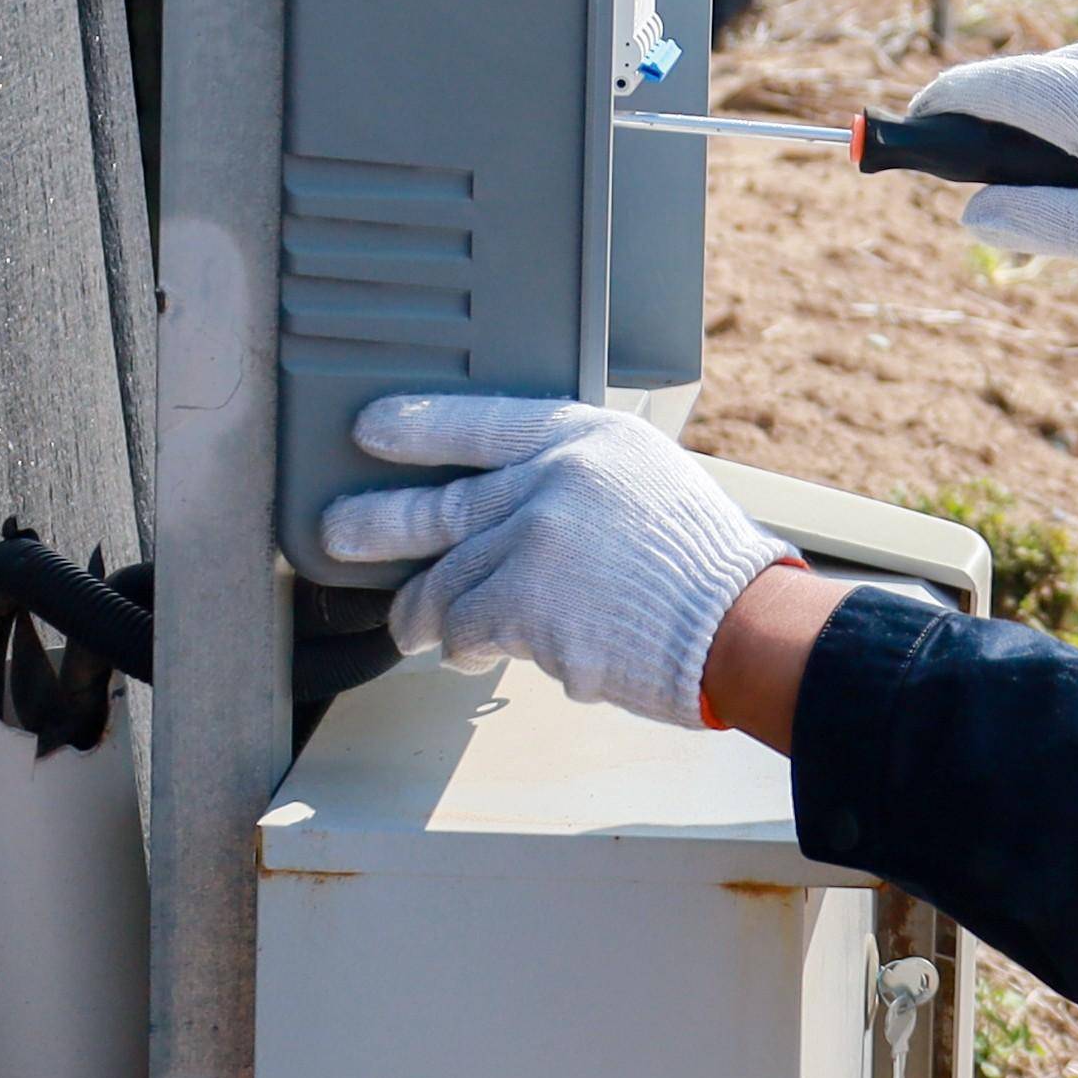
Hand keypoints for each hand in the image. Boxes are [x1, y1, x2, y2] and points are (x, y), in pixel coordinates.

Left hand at [323, 396, 791, 728]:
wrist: (738, 623)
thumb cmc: (704, 565)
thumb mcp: (647, 481)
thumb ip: (579, 484)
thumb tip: (516, 507)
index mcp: (586, 438)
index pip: (480, 421)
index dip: (417, 426)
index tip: (370, 430)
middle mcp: (552, 479)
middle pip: (438, 503)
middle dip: (375, 525)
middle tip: (339, 536)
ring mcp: (534, 540)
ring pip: (445, 582)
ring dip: (426, 614)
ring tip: (416, 631)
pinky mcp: (523, 604)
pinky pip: (465, 629)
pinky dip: (464, 649)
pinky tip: (470, 656)